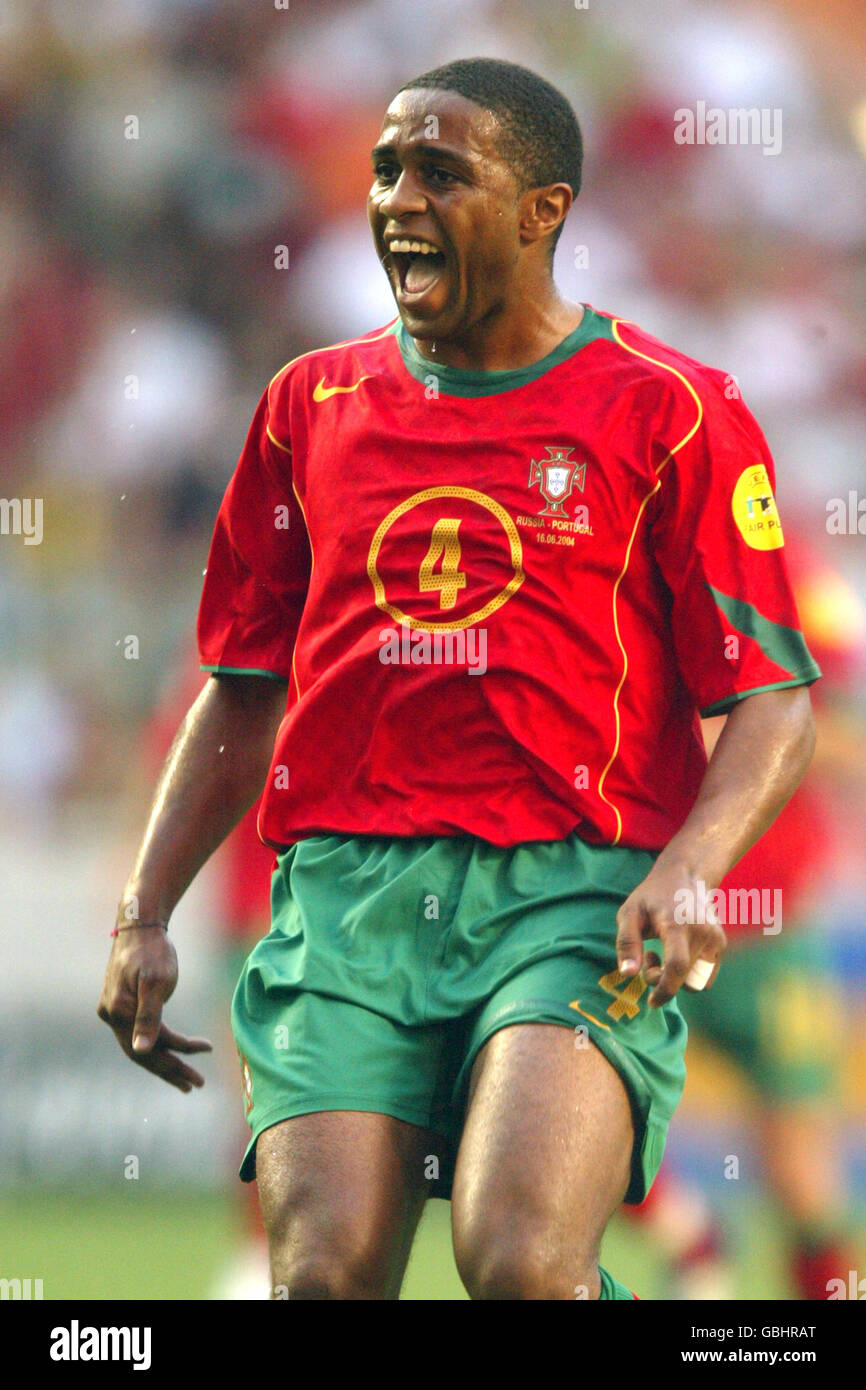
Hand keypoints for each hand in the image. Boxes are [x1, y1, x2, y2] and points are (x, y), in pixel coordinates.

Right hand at [97, 926, 211, 1091]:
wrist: (139, 925)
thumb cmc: (152, 949)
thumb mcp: (156, 980)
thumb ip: (149, 1016)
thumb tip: (142, 1050)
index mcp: (119, 1011)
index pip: (151, 1043)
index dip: (178, 1052)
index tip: (207, 1051)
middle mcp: (111, 1015)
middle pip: (142, 1053)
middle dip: (171, 1069)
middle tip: (195, 1085)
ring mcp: (113, 1011)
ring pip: (139, 1046)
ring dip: (163, 1063)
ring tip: (186, 1080)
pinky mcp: (119, 1006)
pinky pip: (138, 1033)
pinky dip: (156, 1044)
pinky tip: (172, 1051)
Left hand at [615, 860, 725, 1008]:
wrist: (686, 875)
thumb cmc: (653, 895)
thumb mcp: (630, 912)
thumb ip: (626, 942)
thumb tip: (627, 974)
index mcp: (678, 925)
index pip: (677, 967)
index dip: (665, 989)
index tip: (651, 1002)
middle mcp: (703, 933)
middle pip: (685, 980)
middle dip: (663, 982)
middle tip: (649, 959)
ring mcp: (716, 939)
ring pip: (697, 982)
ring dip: (677, 980)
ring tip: (662, 955)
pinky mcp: (721, 945)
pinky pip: (706, 975)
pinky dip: (689, 975)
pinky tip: (676, 954)